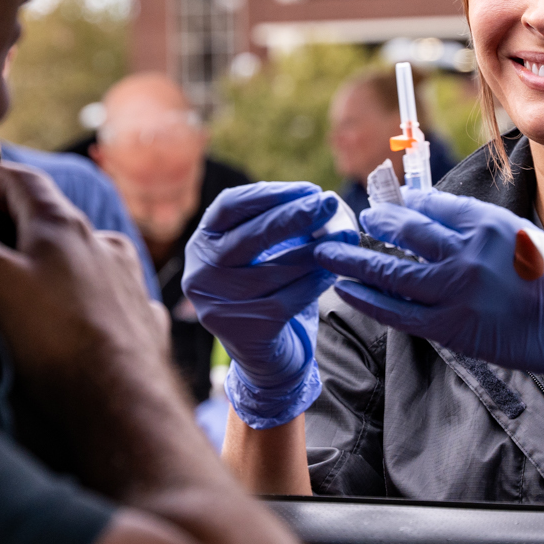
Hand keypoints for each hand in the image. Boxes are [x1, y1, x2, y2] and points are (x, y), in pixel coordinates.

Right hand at [0, 162, 168, 403]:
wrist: (119, 399)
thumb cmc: (52, 337)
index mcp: (63, 226)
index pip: (25, 182)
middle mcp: (103, 245)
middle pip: (58, 219)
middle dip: (25, 220)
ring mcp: (128, 282)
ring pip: (90, 256)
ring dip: (63, 258)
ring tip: (38, 279)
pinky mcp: (142, 320)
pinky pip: (114, 296)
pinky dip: (92, 296)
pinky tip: (83, 315)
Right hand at [182, 182, 345, 428]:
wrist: (263, 355)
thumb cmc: (266, 292)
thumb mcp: (260, 254)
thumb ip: (279, 226)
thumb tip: (321, 202)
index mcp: (201, 243)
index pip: (229, 206)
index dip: (269, 193)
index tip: (309, 189)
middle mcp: (200, 272)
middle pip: (250, 236)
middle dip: (294, 216)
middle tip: (328, 203)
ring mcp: (217, 304)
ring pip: (273, 270)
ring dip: (314, 251)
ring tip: (343, 237)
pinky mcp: (242, 330)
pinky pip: (287, 299)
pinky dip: (315, 283)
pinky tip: (334, 272)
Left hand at [313, 190, 543, 417]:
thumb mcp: (520, 235)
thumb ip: (475, 226)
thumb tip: (426, 215)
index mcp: (489, 225)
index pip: (432, 206)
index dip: (403, 204)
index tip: (386, 204)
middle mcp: (470, 254)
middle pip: (407, 232)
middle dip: (376, 224)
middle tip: (355, 219)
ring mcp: (457, 292)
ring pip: (392, 272)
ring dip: (354, 261)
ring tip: (328, 252)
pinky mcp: (450, 328)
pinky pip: (397, 311)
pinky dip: (369, 299)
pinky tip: (348, 290)